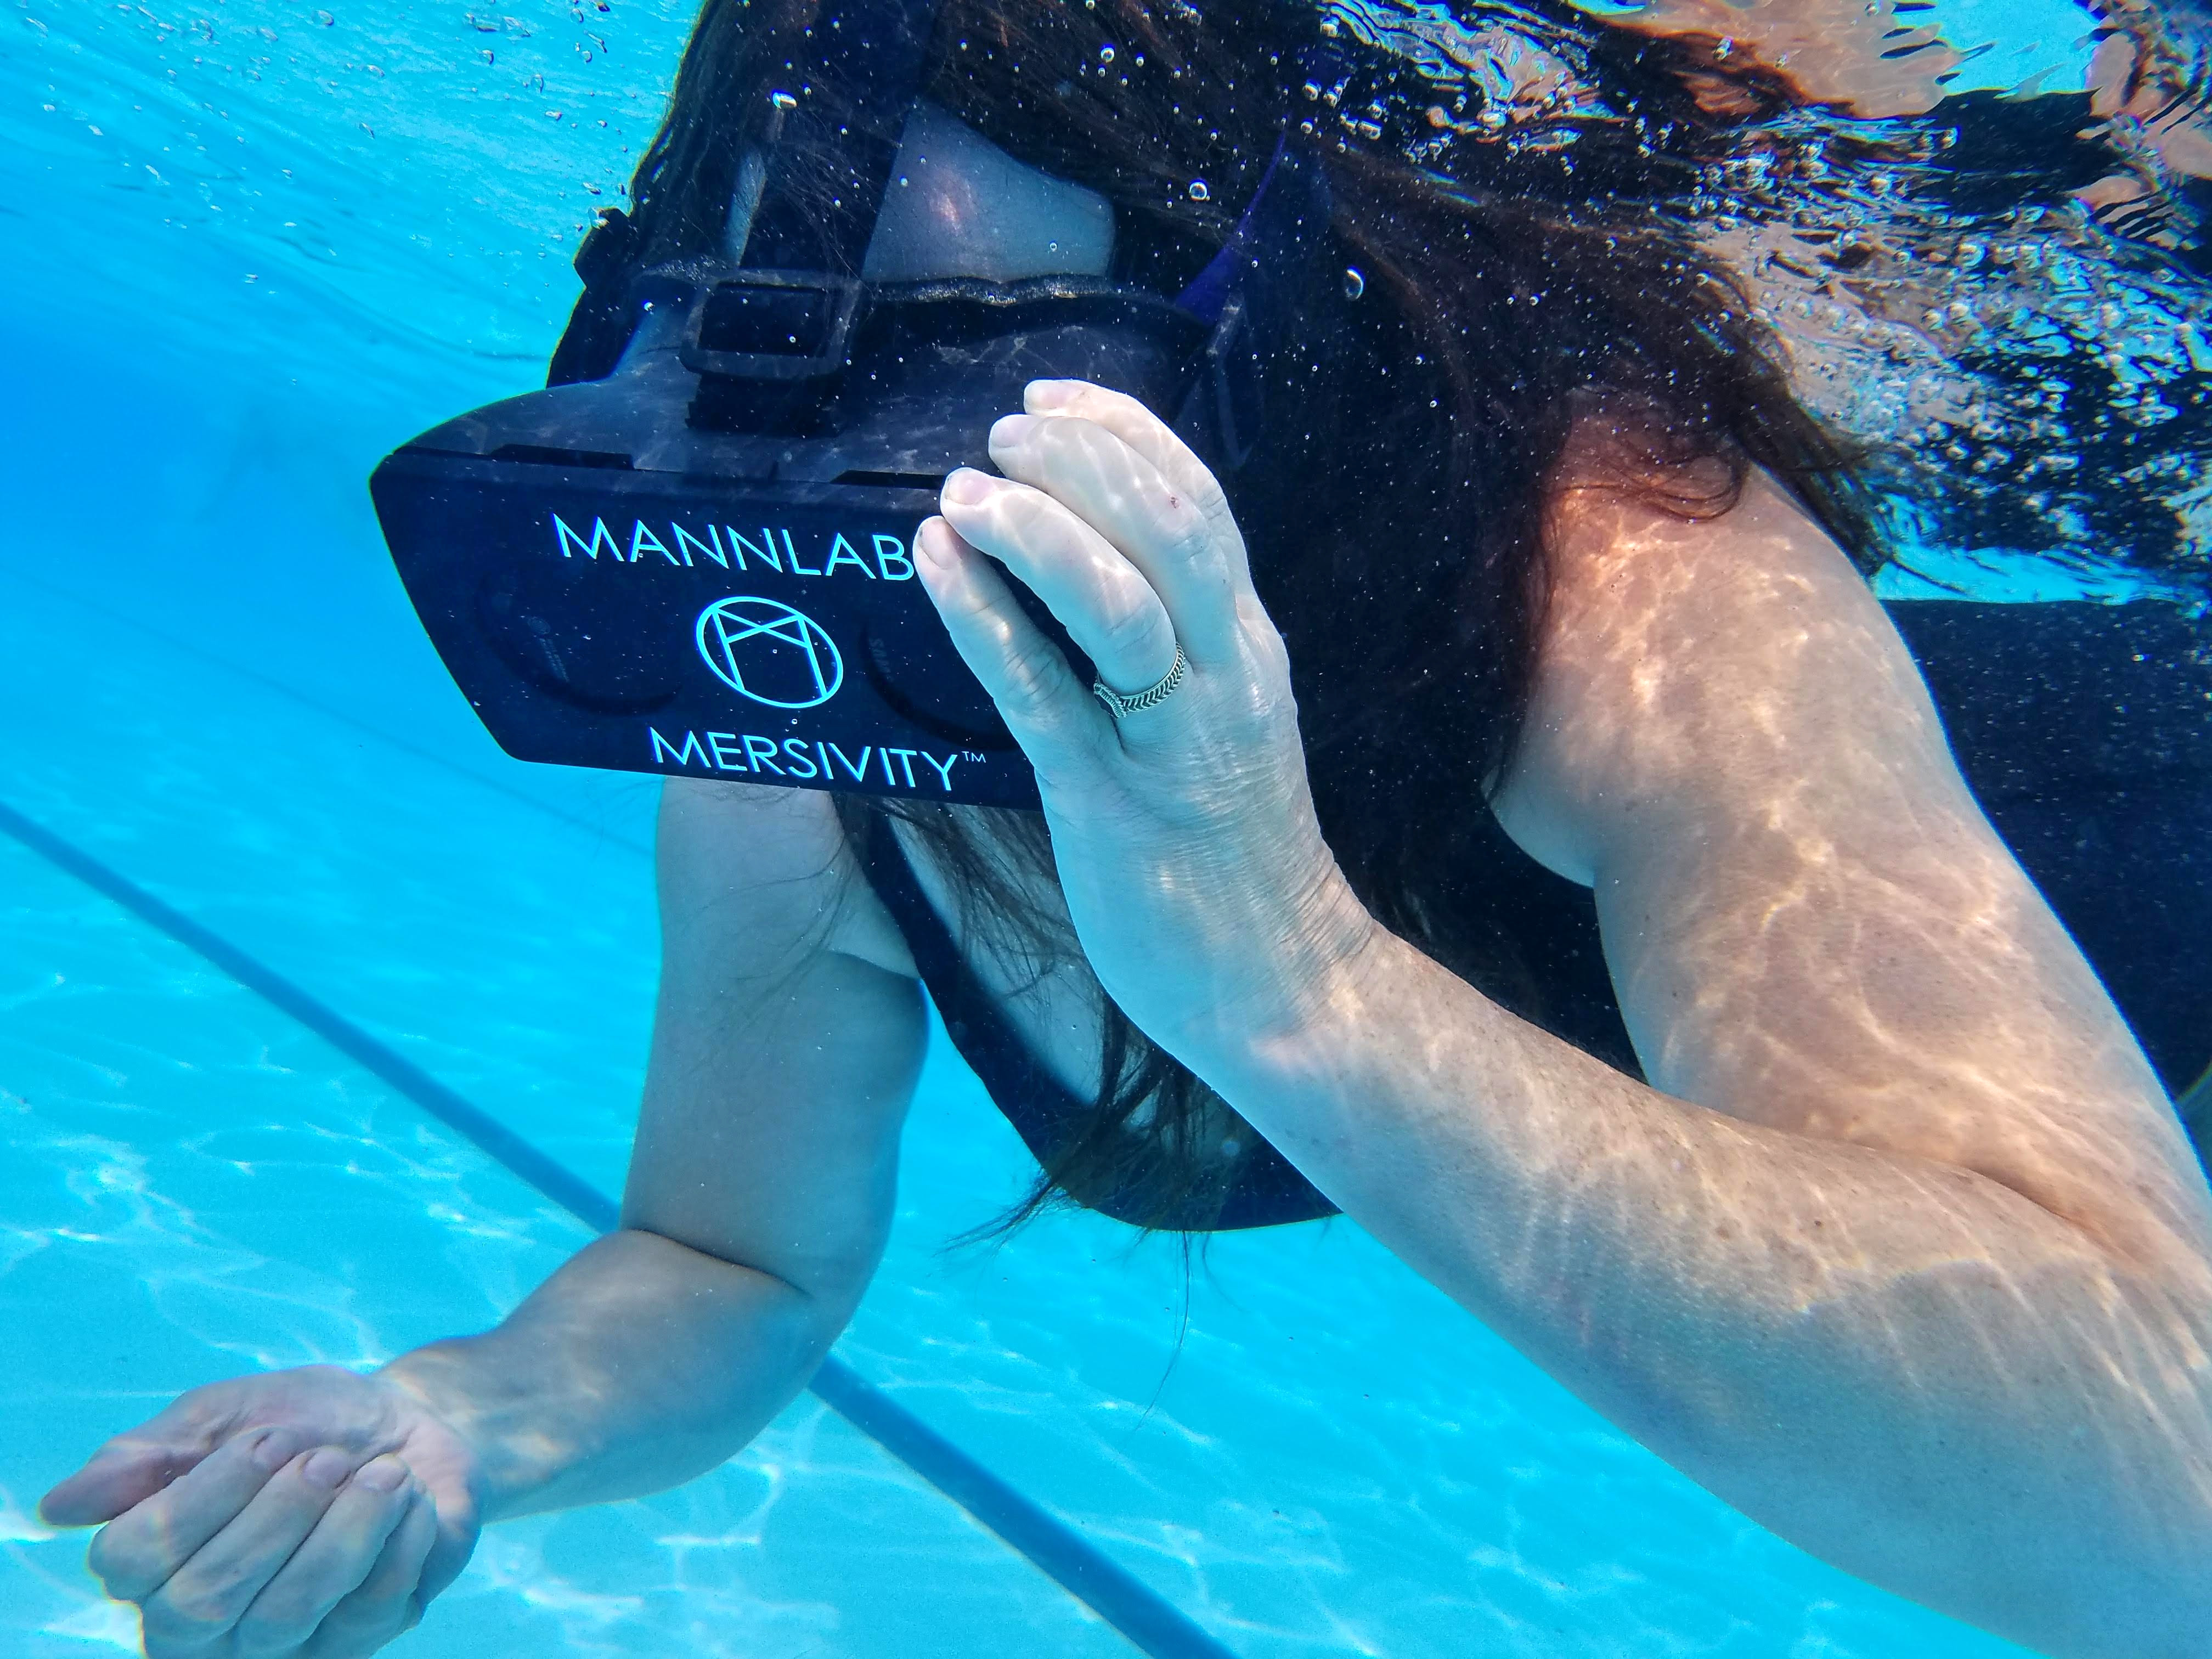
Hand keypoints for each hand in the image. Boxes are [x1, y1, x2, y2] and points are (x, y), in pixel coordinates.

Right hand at [39, 1365, 482, 1656]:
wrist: (406, 1423)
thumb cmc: (301, 1419)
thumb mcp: (225, 1413)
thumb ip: (148, 1456)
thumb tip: (60, 1507)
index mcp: (153, 1564)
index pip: (130, 1563)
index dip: (202, 1498)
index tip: (266, 1438)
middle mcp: (200, 1623)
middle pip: (206, 1600)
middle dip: (278, 1514)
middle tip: (327, 1458)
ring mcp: (278, 1645)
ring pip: (287, 1615)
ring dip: (345, 1527)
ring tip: (380, 1473)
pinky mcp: (353, 1642)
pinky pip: (370, 1609)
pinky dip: (400, 1535)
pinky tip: (408, 1499)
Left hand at [920, 378, 1377, 1062]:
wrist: (1281, 982)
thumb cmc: (1234, 851)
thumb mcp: (1223, 721)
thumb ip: (1178, 643)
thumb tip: (1098, 562)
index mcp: (1246, 647)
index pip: (1199, 501)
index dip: (1122, 431)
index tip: (1051, 396)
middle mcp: (1223, 675)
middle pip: (1169, 525)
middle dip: (1080, 459)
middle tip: (999, 433)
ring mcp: (1171, 741)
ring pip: (1118, 601)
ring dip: (1035, 528)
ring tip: (964, 490)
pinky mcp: (1110, 805)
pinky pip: (1044, 695)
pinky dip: (985, 619)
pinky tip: (935, 564)